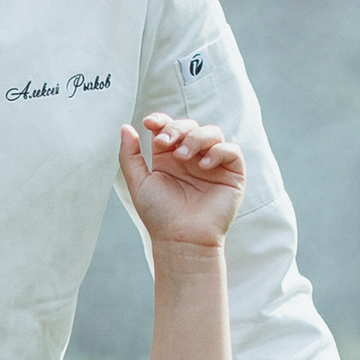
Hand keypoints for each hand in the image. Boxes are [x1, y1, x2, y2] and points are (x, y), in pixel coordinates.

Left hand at [121, 113, 243, 250]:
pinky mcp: (232, 175)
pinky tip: (204, 165)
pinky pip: (231, 151)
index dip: (161, 120)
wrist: (181, 239)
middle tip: (165, 143)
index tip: (149, 123)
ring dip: (196, 138)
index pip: (169, 127)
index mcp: (170, 157)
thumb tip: (126, 127)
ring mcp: (213, 165)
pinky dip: (218, 151)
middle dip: (177, 129)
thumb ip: (130, 155)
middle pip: (190, 126)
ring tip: (183, 157)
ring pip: (212, 132)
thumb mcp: (139, 183)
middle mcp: (192, 158)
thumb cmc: (159, 216)